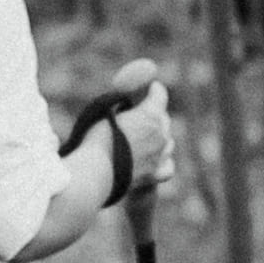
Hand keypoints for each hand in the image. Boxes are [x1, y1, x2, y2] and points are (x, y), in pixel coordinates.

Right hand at [101, 74, 176, 208]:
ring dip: (159, 137)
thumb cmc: (95, 140)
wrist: (95, 174)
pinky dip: (163, 160)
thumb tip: (128, 94)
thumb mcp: (106, 111)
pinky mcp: (156, 175)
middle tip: (142, 115)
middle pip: (163, 119)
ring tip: (145, 137)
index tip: (151, 88)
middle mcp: (160, 135)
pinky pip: (168, 165)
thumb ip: (121, 101)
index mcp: (150, 115)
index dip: (154, 89)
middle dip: (155, 114)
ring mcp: (160, 156)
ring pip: (167, 141)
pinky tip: (156, 158)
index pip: (160, 95)